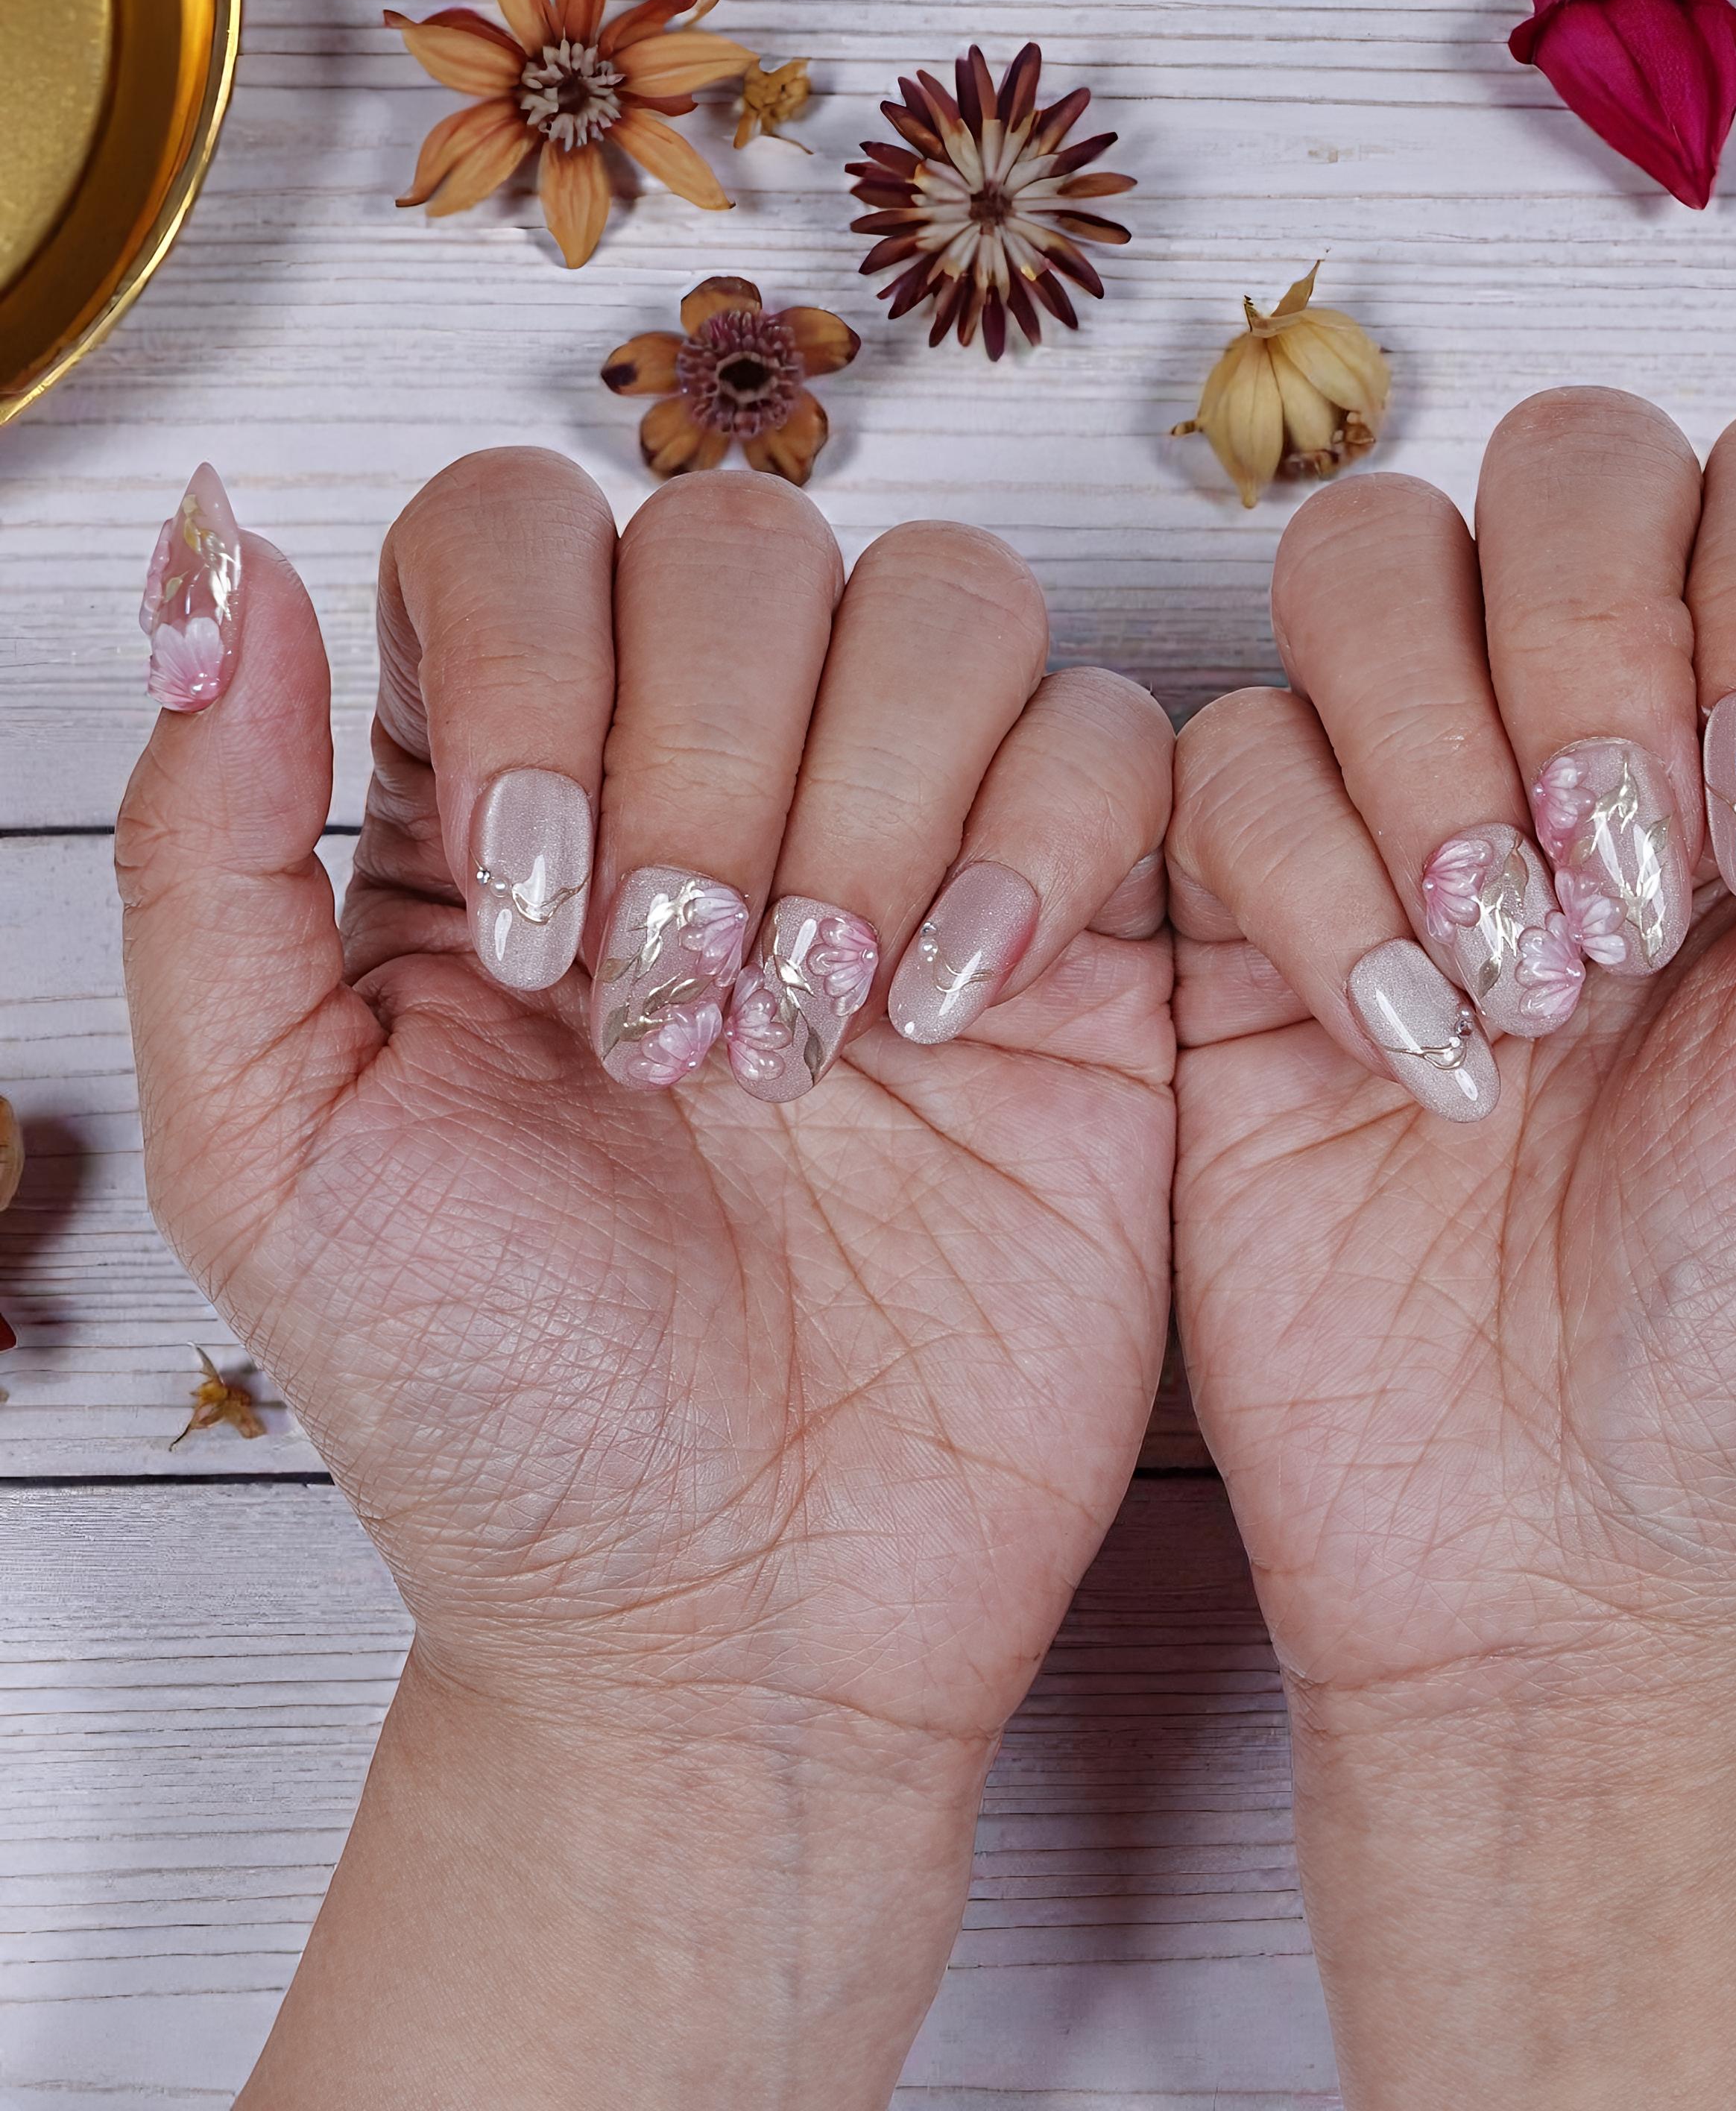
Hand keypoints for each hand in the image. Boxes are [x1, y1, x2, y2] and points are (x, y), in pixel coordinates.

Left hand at [118, 451, 1173, 2106]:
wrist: (740, 1617)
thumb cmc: (501, 1414)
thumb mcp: (268, 1144)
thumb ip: (210, 849)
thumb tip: (226, 564)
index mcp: (507, 805)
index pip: (521, 527)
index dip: (531, 663)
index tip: (527, 927)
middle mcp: (716, 789)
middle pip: (748, 542)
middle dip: (708, 772)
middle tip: (679, 1025)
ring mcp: (915, 852)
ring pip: (949, 603)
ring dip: (873, 801)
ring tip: (816, 1039)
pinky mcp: (1084, 944)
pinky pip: (1115, 742)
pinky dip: (1039, 845)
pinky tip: (950, 1014)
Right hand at [1168, 381, 1735, 2105]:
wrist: (1572, 1557)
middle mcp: (1599, 741)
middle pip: (1556, 467)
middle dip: (1596, 665)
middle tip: (1639, 910)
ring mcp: (1407, 809)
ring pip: (1365, 564)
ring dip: (1439, 751)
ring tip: (1518, 977)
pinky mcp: (1244, 911)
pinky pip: (1223, 751)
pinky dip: (1310, 884)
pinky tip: (1407, 1053)